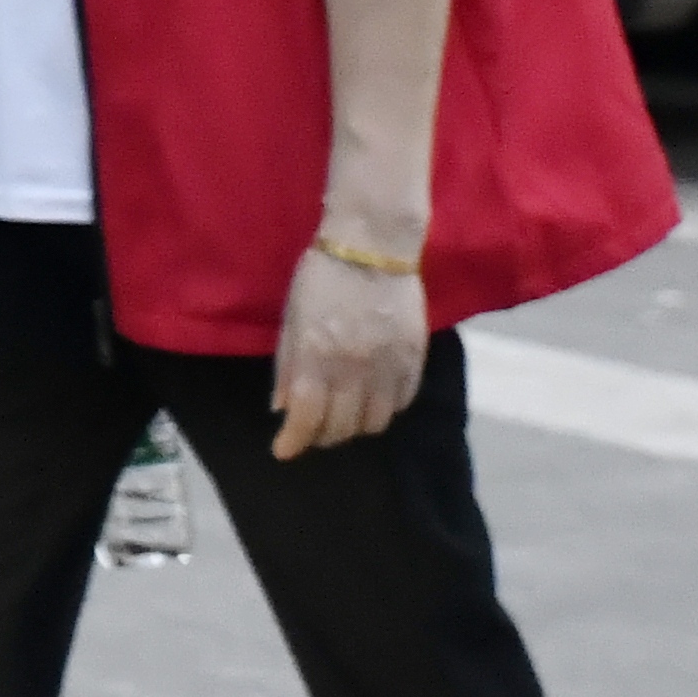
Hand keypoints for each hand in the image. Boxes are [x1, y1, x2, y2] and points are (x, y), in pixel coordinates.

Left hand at [269, 247, 429, 457]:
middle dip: (322, 435)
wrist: (374, 246)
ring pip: (375, 422)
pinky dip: (385, 409)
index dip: (294, 441)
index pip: (307, 418)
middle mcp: (355, 368)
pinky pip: (402, 402)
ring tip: (344, 415)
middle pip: (342, 427)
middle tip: (313, 428)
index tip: (284, 450)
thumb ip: (288, 366)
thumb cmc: (321, 277)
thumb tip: (282, 409)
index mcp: (318, 356)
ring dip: (355, 426)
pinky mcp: (415, 357)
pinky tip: (373, 399)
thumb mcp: (292, 318)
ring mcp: (389, 365)